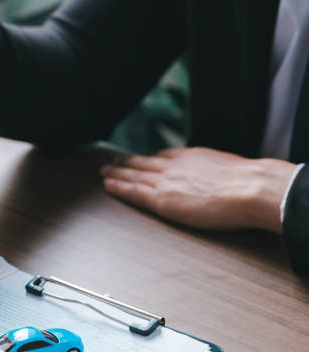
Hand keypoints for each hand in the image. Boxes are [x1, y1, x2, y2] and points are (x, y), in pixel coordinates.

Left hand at [100, 147, 296, 232]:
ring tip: (104, 170)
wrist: (249, 188)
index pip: (165, 156)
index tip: (143, 158)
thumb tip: (225, 177)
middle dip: (128, 161)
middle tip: (113, 160)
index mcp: (192, 156)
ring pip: (135, 174)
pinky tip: (108, 184)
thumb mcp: (231, 166)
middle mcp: (175, 165)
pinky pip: (134, 192)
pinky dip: (119, 187)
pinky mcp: (161, 198)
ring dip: (118, 172)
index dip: (151, 158)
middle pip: (145, 162)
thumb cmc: (249, 182)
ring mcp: (166, 181)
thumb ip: (218, 170)